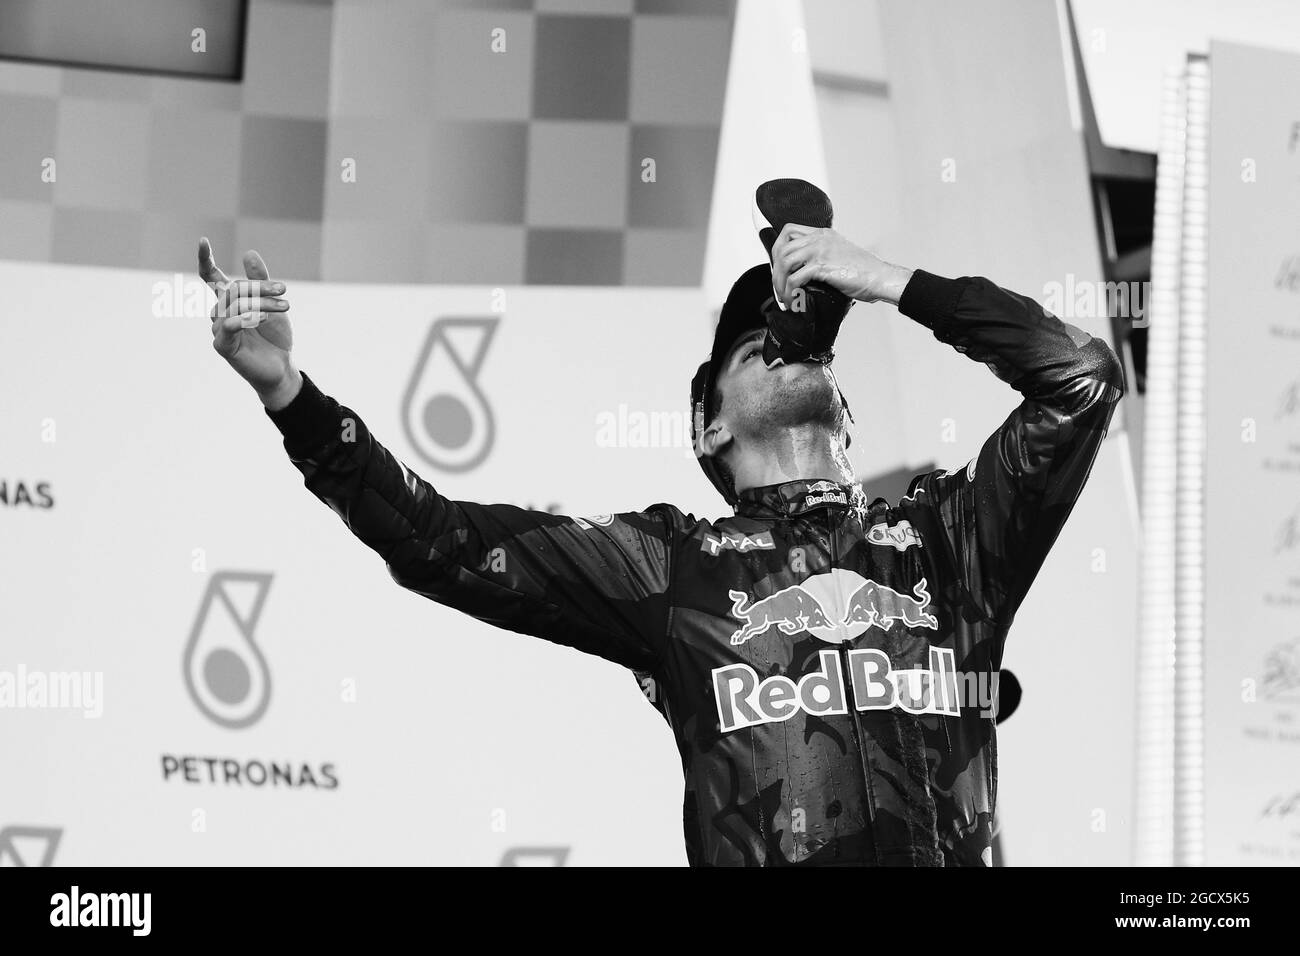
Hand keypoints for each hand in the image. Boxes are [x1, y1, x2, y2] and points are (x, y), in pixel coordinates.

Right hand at [199, 238, 299, 408]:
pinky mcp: (222, 346)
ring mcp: (218, 329)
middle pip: (232, 289)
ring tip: (284, 306)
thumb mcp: (272, 303)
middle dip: (259, 287)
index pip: (210, 277)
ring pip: (234, 305)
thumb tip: (249, 253)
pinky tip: (262, 317)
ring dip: (262, 302)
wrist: (281, 367)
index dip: (205, 259)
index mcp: (228, 301)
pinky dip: (245, 318)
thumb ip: (259, 280)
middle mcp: (219, 313)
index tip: (202, 240)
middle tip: (284, 290)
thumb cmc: (274, 336)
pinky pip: (227, 326)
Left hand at [769, 224, 912, 306]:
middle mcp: (819, 239)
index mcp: (822, 234)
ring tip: (784, 297)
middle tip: (778, 287)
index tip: (778, 267)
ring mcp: (820, 250)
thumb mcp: (838, 255)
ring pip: (784, 262)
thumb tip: (802, 273)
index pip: (789, 231)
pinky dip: (790, 292)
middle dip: (775, 270)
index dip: (778, 249)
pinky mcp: (822, 265)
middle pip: (782, 247)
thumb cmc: (864, 271)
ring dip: (779, 283)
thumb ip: (820, 256)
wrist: (880, 277)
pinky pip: (795, 278)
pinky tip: (794, 301)